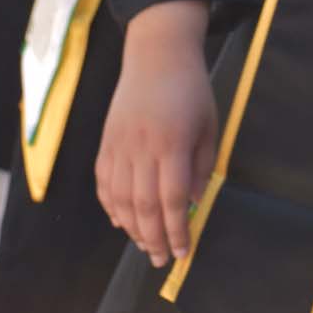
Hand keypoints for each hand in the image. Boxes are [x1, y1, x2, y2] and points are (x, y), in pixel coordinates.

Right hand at [96, 1, 215, 265]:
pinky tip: (121, 220)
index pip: (173, 200)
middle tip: (162, 259)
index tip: (184, 251)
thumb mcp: (209, 125)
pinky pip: (103, 183)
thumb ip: (201, 167)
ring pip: (120, 200)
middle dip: (154, 239)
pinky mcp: (105, 141)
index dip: (178, 230)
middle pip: (143, 206)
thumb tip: (193, 204)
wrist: (157, 53)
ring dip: (132, 228)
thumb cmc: (191, 88)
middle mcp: (141, 147)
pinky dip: (110, 206)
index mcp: (172, 143)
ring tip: (145, 244)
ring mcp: (119, 144)